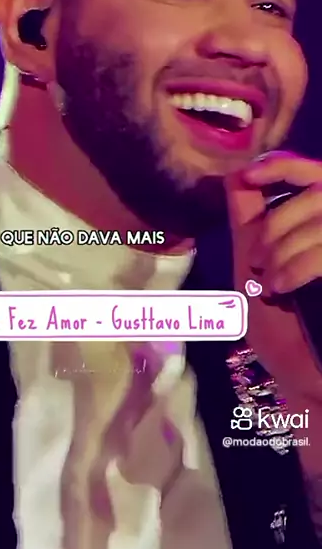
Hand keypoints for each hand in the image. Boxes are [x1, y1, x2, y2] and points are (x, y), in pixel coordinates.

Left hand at [225, 152, 321, 406]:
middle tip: (260, 262)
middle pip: (315, 195)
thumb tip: (235, 171)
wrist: (304, 384)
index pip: (313, 173)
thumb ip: (249, 218)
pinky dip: (300, 263)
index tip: (250, 173)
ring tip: (272, 284)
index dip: (284, 164)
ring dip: (284, 248)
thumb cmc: (280, 328)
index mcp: (320, 224)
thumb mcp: (252, 267)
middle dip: (276, 225)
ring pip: (321, 219)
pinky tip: (283, 287)